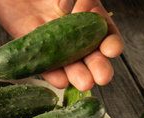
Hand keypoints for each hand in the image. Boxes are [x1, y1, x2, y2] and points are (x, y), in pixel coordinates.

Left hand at [0, 0, 123, 89]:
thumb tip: (68, 8)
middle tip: (102, 77)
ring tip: (84, 83)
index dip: (110, 42)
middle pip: (89, 52)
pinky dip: (52, 73)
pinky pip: (44, 64)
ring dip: (77, 74)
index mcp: (86, 12)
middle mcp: (72, 30)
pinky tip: (61, 81)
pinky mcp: (32, 48)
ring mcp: (53, 41)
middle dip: (97, 65)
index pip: (104, 30)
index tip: (111, 50)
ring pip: (68, 62)